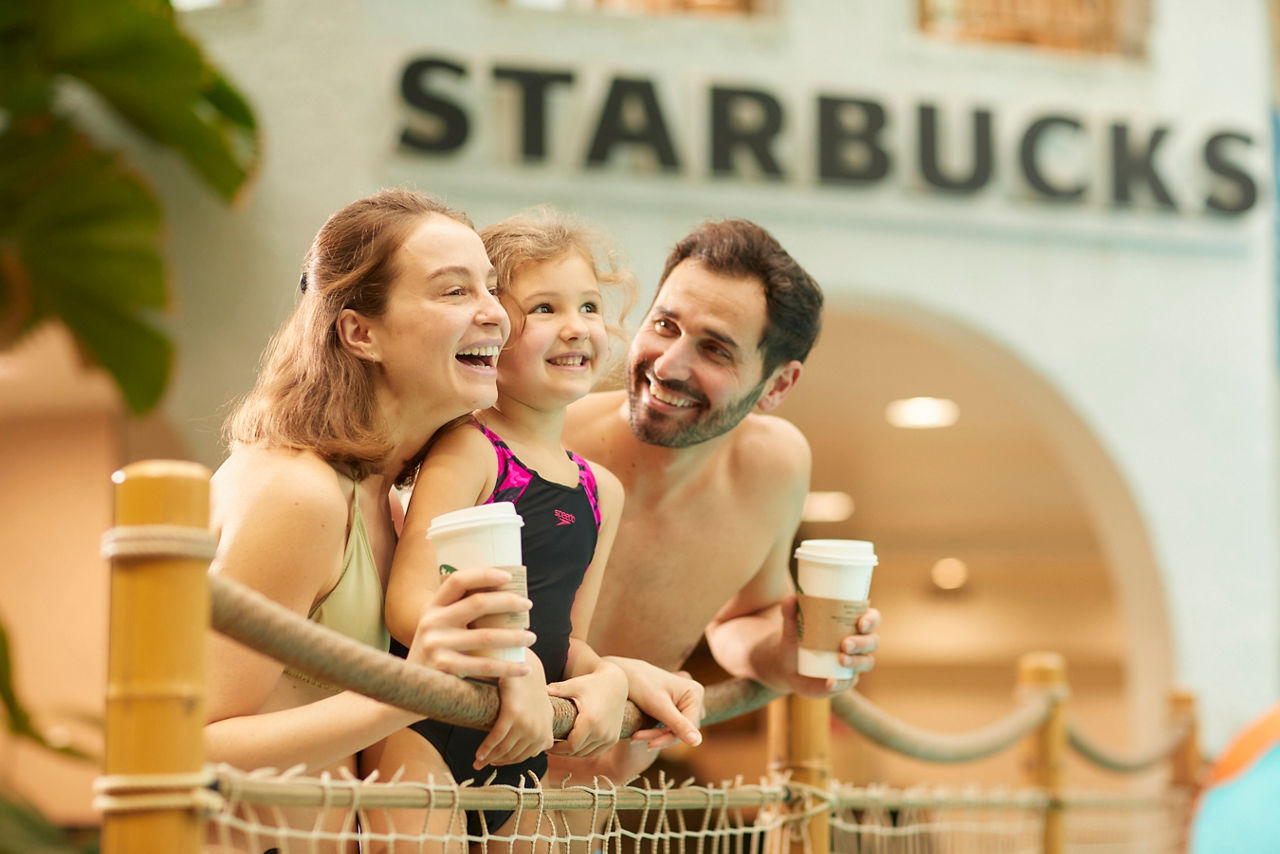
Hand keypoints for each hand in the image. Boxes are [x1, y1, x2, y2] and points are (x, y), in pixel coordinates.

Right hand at [407, 567, 534, 681]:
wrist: (409, 691)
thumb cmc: (435, 654)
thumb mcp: (437, 627)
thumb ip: (457, 612)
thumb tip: (502, 595)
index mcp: (432, 607)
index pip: (458, 580)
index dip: (484, 575)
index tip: (508, 577)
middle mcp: (431, 622)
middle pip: (477, 603)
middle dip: (508, 602)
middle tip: (528, 606)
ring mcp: (436, 645)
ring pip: (487, 635)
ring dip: (515, 636)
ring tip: (531, 638)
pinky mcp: (444, 668)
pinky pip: (485, 665)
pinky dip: (509, 667)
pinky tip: (525, 668)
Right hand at [474, 658, 553, 769]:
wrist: (529, 669)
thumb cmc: (534, 691)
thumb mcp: (545, 714)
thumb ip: (543, 732)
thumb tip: (538, 751)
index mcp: (545, 734)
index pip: (523, 756)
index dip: (508, 762)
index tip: (495, 763)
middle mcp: (537, 732)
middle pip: (512, 755)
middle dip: (496, 762)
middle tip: (482, 765)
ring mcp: (525, 724)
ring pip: (503, 749)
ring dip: (488, 759)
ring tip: (477, 762)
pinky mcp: (512, 715)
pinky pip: (496, 738)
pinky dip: (486, 749)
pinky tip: (478, 755)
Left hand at [547, 662, 628, 757]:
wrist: (616, 683)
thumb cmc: (592, 683)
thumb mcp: (573, 685)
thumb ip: (556, 690)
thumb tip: (537, 691)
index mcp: (590, 721)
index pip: (570, 746)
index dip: (557, 749)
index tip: (547, 746)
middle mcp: (602, 732)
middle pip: (577, 752)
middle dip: (562, 752)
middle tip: (550, 747)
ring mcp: (610, 737)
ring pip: (586, 754)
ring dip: (573, 753)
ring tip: (561, 747)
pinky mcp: (614, 738)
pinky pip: (596, 751)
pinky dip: (585, 752)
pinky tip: (574, 746)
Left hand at [608, 657, 703, 749]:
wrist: (625, 672)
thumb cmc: (641, 684)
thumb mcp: (659, 706)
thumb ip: (679, 725)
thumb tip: (698, 742)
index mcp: (695, 693)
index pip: (688, 726)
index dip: (670, 738)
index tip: (649, 745)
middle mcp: (694, 697)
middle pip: (682, 728)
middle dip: (659, 736)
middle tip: (636, 739)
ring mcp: (685, 702)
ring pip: (674, 729)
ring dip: (655, 735)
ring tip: (635, 737)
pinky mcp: (676, 707)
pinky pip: (669, 725)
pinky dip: (655, 730)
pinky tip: (640, 734)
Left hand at [780, 594, 879, 697]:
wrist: (786, 664)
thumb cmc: (796, 637)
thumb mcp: (791, 625)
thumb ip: (790, 612)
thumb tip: (790, 599)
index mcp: (852, 623)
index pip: (872, 619)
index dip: (871, 620)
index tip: (860, 623)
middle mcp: (858, 643)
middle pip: (872, 641)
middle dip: (862, 643)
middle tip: (845, 644)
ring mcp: (854, 663)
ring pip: (866, 662)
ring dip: (856, 662)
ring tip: (841, 660)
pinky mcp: (845, 680)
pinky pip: (848, 683)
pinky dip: (841, 683)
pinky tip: (830, 682)